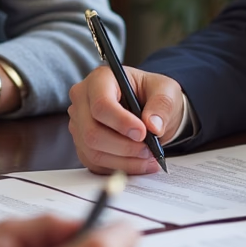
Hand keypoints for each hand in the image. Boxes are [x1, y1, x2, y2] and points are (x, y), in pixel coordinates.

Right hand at [68, 65, 182, 173]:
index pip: (101, 104)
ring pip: (93, 151)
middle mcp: (83, 99)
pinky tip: (139, 163)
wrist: (149, 108)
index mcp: (101, 78)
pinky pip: (95, 163)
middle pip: (92, 132)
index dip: (121, 122)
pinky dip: (119, 167)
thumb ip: (161, 105)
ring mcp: (79, 123)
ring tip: (149, 157)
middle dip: (124, 146)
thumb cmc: (153, 93)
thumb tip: (153, 126)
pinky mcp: (83, 144)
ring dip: (124, 160)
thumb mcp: (166, 91)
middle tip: (149, 149)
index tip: (142, 132)